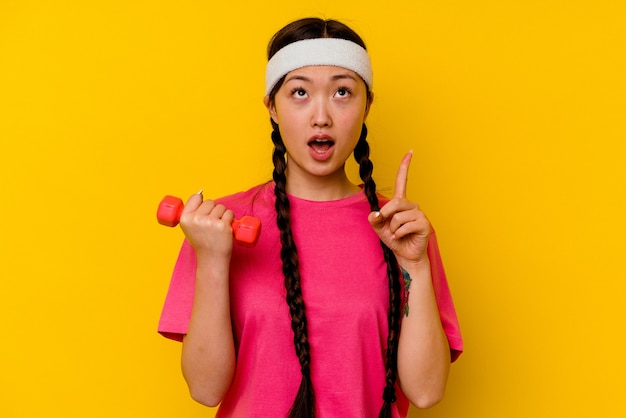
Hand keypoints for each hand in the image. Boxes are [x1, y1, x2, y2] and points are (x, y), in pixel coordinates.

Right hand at [179, 191, 234, 258]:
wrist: (212, 258)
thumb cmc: (202, 242)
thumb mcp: (189, 227)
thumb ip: (192, 213)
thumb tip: (200, 193)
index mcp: (185, 218)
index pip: (195, 197)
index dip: (201, 201)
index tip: (204, 209)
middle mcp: (196, 219)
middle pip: (210, 202)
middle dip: (214, 210)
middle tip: (212, 224)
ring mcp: (210, 222)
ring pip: (221, 207)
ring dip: (223, 214)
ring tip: (218, 227)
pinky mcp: (223, 225)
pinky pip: (230, 213)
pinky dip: (231, 218)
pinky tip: (226, 228)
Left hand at [368, 151, 429, 265]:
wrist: (405, 256)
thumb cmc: (394, 239)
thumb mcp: (379, 228)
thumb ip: (374, 219)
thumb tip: (376, 214)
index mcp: (401, 203)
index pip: (402, 181)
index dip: (404, 167)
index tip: (410, 152)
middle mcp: (411, 205)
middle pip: (395, 202)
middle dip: (386, 215)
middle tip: (385, 225)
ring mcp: (419, 214)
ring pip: (398, 217)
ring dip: (393, 228)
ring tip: (397, 234)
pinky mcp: (424, 224)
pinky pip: (405, 226)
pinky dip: (399, 234)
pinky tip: (401, 238)